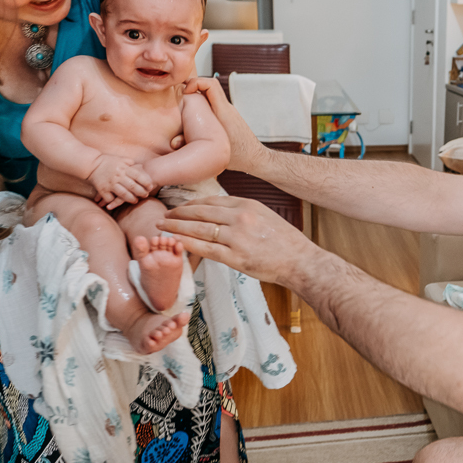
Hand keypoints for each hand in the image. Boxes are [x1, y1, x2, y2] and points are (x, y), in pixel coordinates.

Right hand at [88, 154, 153, 206]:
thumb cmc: (107, 161)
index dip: (146, 182)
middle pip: (132, 186)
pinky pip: (110, 198)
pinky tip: (118, 204)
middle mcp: (118, 176)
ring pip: (123, 194)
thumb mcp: (120, 159)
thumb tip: (139, 165)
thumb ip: (130, 162)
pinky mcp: (102, 189)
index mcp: (123, 168)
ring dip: (131, 199)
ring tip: (135, 201)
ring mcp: (110, 183)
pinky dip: (114, 202)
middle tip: (146, 195)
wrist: (91, 164)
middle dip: (141, 192)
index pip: (138, 175)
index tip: (151, 186)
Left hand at [158, 195, 318, 286]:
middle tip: (163, 215)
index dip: (191, 204)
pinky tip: (176, 242)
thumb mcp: (265, 215)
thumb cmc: (285, 241)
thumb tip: (219, 213)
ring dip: (177, 227)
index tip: (179, 207)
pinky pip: (206, 249)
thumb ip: (242, 212)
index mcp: (247, 205)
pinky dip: (188, 244)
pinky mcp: (236, 257)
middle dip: (178, 213)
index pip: (212, 201)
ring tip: (163, 228)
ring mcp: (237, 238)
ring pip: (199, 229)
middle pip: (201, 212)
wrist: (300, 261)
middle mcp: (241, 218)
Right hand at [181, 78, 266, 173]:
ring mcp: (228, 112)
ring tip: (184, 110)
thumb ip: (193, 144)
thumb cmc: (238, 156)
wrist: (255, 158)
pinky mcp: (228, 118)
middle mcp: (226, 108)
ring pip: (210, 98)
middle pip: (208, 88)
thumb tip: (173, 143)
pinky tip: (195, 122)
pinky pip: (213, 106)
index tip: (184, 92)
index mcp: (223, 111)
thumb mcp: (213, 149)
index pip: (211, 84)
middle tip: (179, 97)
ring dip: (197, 99)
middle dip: (192, 88)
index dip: (195, 82)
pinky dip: (202, 109)